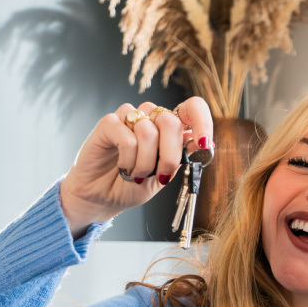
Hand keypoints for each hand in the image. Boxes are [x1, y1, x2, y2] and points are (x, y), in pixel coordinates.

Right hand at [58, 97, 213, 237]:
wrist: (103, 198)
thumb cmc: (133, 185)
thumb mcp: (165, 176)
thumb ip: (182, 157)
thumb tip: (204, 144)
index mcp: (169, 128)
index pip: (192, 107)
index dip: (203, 121)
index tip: (204, 144)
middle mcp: (151, 118)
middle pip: (170, 122)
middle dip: (169, 155)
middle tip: (161, 175)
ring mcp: (129, 118)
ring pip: (148, 130)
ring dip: (146, 162)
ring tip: (137, 174)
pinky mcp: (109, 123)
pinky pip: (127, 138)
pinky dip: (128, 159)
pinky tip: (122, 166)